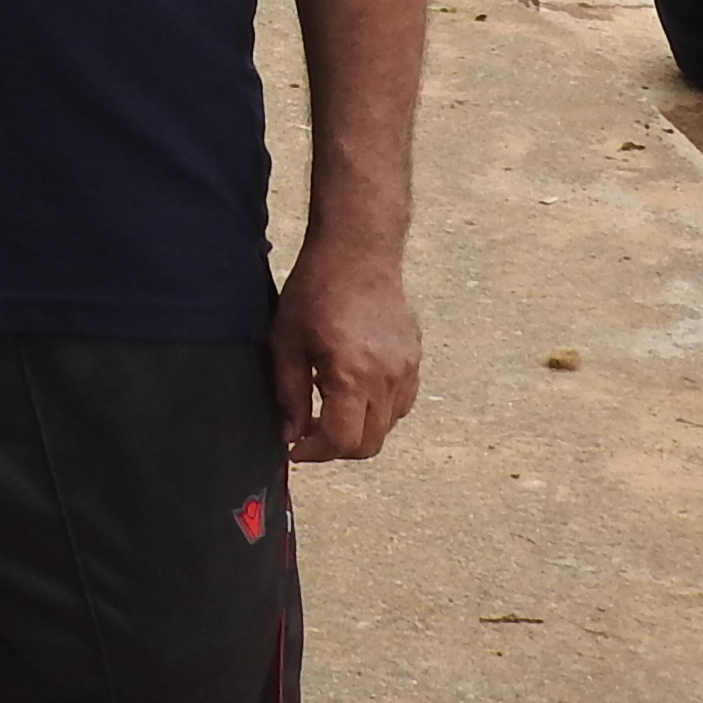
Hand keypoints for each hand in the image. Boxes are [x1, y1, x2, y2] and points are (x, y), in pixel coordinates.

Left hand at [270, 232, 419, 464]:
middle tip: (310, 433)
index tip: (296, 448)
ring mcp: (407, 368)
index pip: (342, 441)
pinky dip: (379, 410)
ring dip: (360, 429)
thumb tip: (290, 434)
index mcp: (352, 375)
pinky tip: (355, 390)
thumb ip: (289, 394)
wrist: (357, 250)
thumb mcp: (286, 342)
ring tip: (330, 408)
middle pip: (370, 443)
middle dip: (337, 448)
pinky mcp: (415, 357)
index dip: (316, 453)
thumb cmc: (316, 290)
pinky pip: (402, 402)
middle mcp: (387, 378)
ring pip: (388, 425)